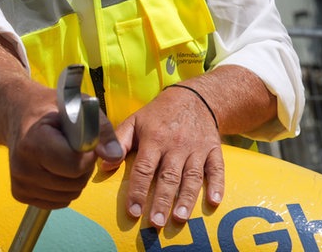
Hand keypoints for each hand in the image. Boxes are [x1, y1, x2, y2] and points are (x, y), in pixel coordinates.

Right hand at [5, 85, 122, 208]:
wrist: (20, 115)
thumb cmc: (52, 109)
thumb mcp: (79, 107)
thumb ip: (101, 130)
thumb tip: (115, 156)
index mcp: (33, 141)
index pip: (74, 165)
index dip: (87, 155)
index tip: (82, 141)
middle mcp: (22, 165)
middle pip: (74, 183)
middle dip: (83, 167)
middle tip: (73, 148)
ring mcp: (20, 182)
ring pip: (69, 196)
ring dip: (75, 179)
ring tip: (64, 156)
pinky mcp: (20, 194)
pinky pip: (58, 201)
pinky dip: (64, 189)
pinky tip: (54, 168)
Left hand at [106, 84, 223, 227]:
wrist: (194, 98)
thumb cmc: (158, 114)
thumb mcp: (135, 121)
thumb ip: (119, 141)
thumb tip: (103, 164)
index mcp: (154, 138)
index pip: (144, 168)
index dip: (138, 190)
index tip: (133, 211)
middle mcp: (176, 145)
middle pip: (168, 177)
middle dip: (162, 201)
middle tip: (156, 222)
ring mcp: (197, 148)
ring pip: (192, 177)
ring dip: (187, 199)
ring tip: (180, 218)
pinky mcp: (213, 150)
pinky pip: (217, 169)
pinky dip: (217, 185)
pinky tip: (214, 201)